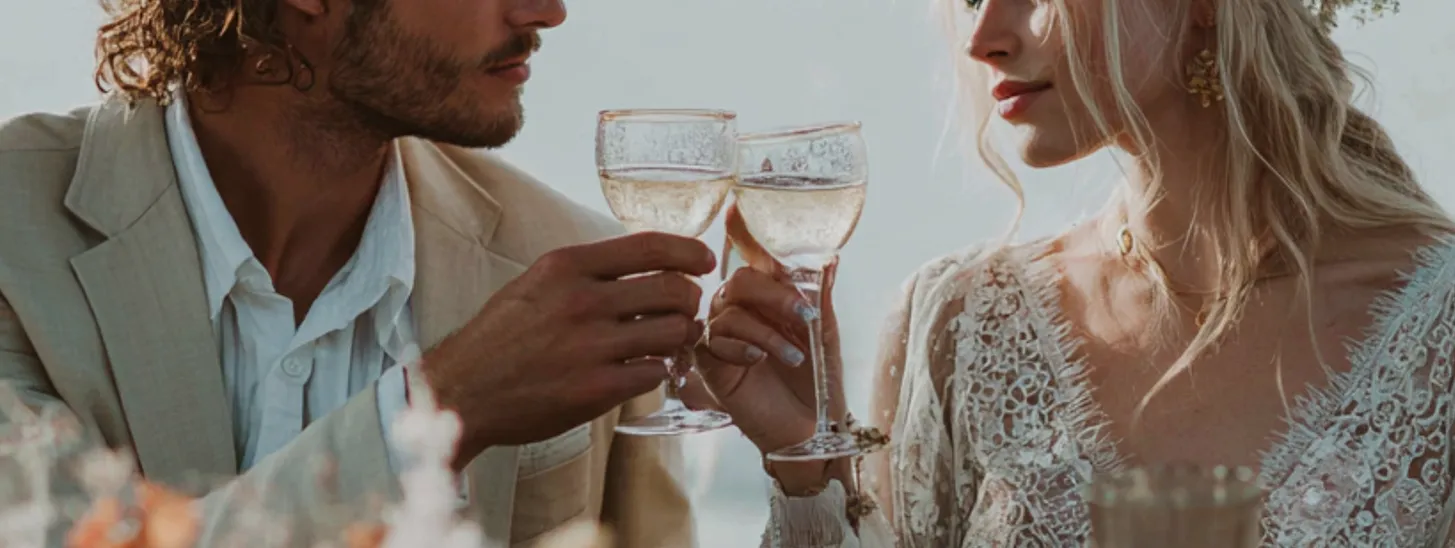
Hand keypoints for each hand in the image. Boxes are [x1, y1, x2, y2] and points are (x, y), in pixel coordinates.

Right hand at [422, 231, 715, 467]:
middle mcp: (583, 300)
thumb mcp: (535, 283)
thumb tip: (641, 261)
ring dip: (682, 337)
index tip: (704, 262)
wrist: (463, 392)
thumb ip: (585, 271)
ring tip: (672, 342)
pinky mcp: (596, 388)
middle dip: (691, 300)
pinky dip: (660, 370)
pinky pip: (656, 372)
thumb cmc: (500, 338)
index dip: (689, 251)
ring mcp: (591, 346)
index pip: (650, 246)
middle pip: (673, 288)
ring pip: (673, 331)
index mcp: (568, 266)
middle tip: (687, 310)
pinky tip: (647, 369)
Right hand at [692, 204, 848, 491]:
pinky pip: (714, 340)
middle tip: (803, 315)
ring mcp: (722, 337)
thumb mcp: (825, 333)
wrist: (812, 429)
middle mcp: (740, 310)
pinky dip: (743, 347)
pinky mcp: (710, 365)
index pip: (750, 257)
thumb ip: (818, 296)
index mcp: (767, 297)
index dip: (742, 231)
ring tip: (795, 355)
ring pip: (728, 310)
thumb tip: (829, 258)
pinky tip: (761, 362)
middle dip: (773, 293)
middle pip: (738, 280)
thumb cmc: (819, 380)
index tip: (736, 205)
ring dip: (766, 330)